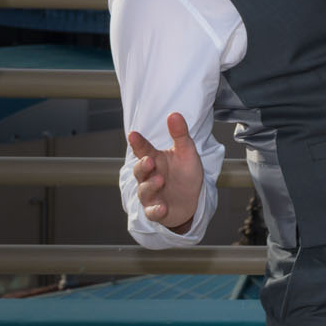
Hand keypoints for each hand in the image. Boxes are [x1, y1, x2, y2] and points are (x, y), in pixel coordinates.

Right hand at [126, 112, 203, 233]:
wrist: (192, 200)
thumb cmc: (185, 173)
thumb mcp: (186, 152)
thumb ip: (180, 134)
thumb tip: (174, 114)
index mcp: (155, 160)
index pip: (143, 150)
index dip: (138, 143)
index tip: (133, 134)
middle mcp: (149, 177)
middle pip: (140, 171)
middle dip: (143, 166)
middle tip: (149, 160)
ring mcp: (151, 195)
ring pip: (145, 191)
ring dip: (151, 186)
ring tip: (160, 180)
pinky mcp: (156, 211)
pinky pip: (152, 212)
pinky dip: (156, 210)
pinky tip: (162, 207)